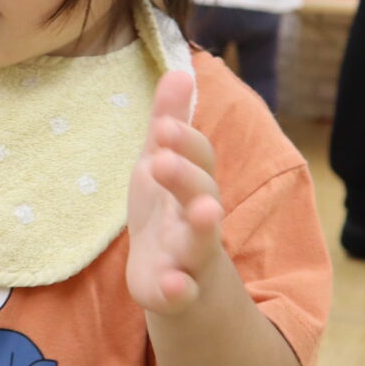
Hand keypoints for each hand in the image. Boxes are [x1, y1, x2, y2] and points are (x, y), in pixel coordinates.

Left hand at [126, 71, 225, 314]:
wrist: (172, 278)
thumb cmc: (167, 212)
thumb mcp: (162, 164)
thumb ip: (169, 121)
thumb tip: (179, 71)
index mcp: (192, 185)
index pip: (197, 159)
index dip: (185, 143)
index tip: (164, 125)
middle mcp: (197, 219)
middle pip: (202, 196)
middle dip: (188, 177)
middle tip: (163, 158)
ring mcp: (189, 257)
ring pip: (202, 243)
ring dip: (203, 227)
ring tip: (203, 212)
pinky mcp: (173, 292)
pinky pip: (181, 295)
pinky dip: (177, 291)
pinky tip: (170, 286)